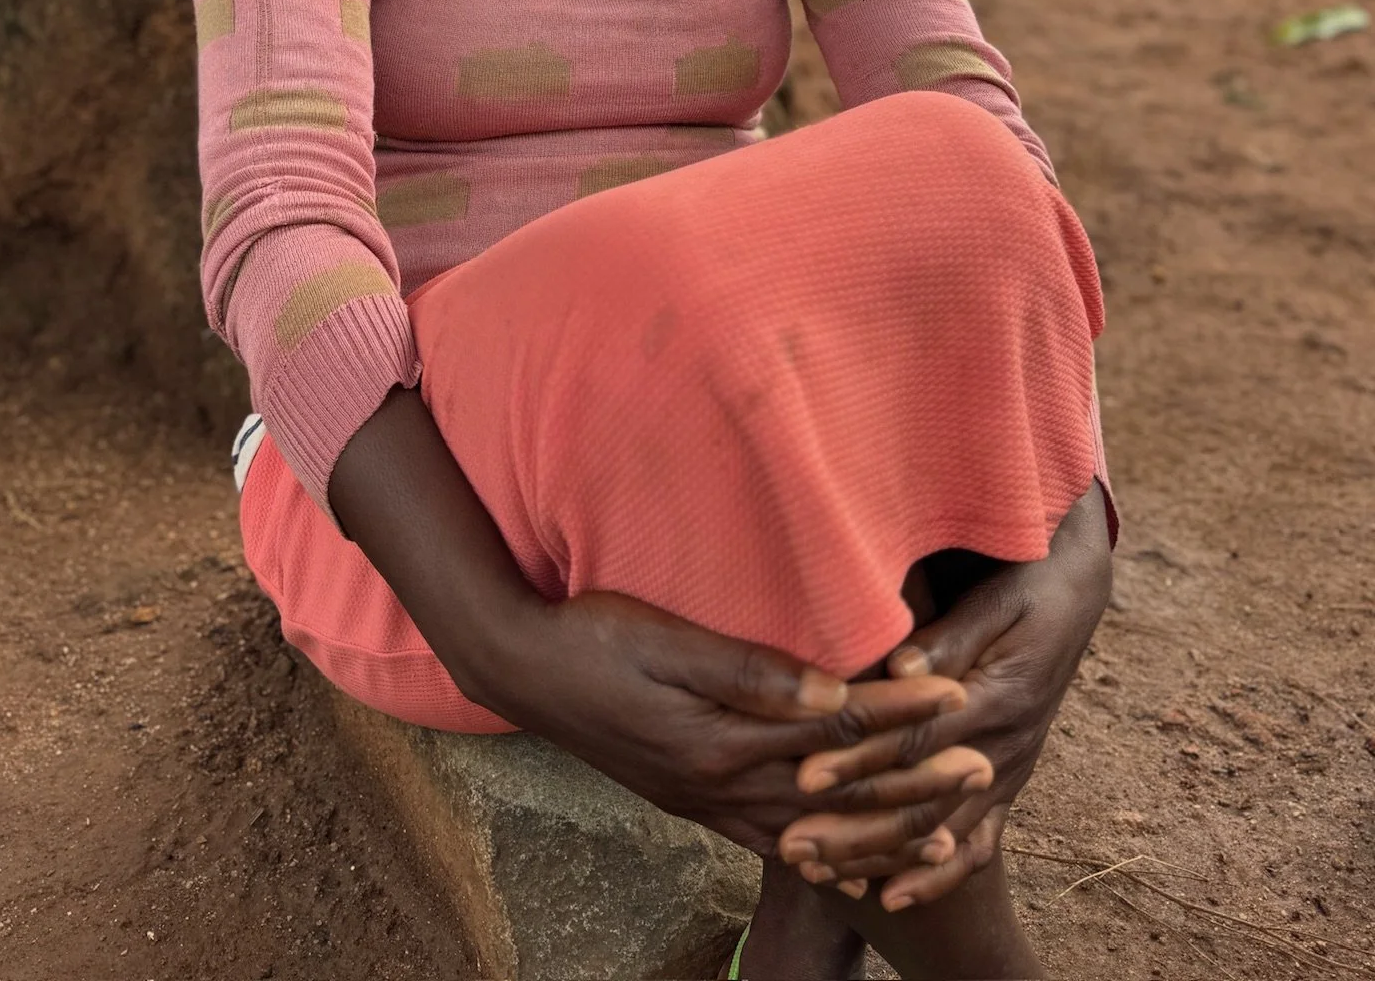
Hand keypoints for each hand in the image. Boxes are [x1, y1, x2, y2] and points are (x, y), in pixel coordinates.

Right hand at [486, 590, 989, 857]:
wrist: (521, 668)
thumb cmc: (594, 638)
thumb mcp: (667, 641)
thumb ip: (751, 671)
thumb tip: (835, 692)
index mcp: (723, 740)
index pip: (835, 732)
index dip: (901, 712)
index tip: (959, 695)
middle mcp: (722, 785)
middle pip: (838, 795)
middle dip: (915, 781)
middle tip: (981, 766)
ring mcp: (707, 802)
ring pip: (815, 834)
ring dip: (882, 832)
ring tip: (945, 835)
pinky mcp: (694, 802)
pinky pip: (775, 843)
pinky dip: (826, 856)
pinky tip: (853, 865)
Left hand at [776, 480, 1112, 905]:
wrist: (1074, 591)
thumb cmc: (1026, 578)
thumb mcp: (998, 597)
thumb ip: (950, 636)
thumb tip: (901, 666)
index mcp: (997, 698)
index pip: (917, 742)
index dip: (861, 760)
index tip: (805, 777)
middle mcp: (1003, 747)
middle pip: (921, 801)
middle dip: (855, 828)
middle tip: (793, 844)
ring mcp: (1006, 769)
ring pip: (940, 833)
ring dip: (880, 858)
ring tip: (819, 875)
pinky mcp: (1004, 777)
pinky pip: (975, 842)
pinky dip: (934, 875)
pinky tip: (892, 898)